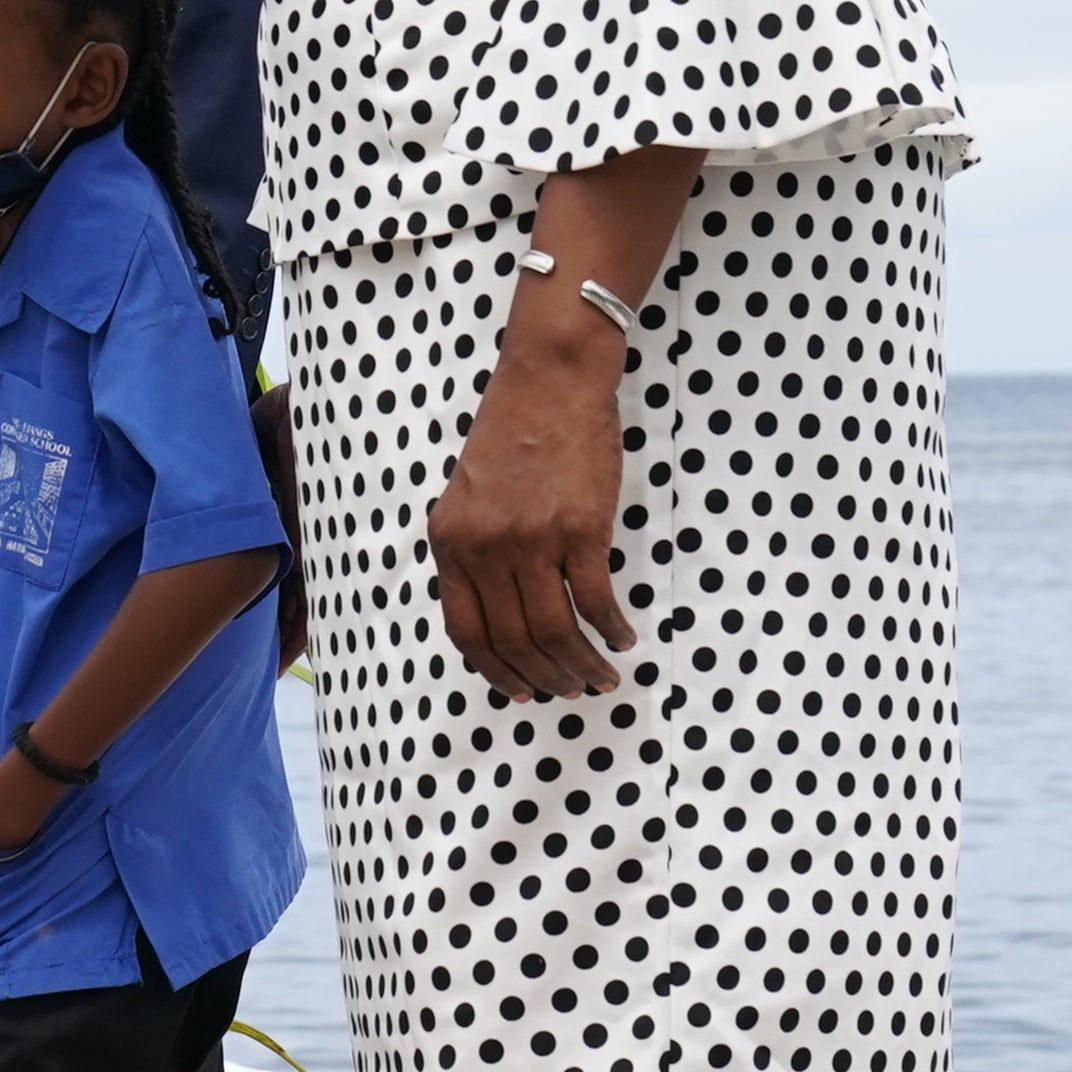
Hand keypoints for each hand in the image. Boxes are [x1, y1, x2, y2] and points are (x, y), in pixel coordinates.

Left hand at [428, 318, 637, 701]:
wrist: (549, 380)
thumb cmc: (513, 432)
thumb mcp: (469, 495)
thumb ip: (475, 548)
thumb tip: (500, 610)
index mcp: (449, 540)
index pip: (464, 630)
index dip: (494, 670)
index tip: (520, 691)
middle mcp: (483, 546)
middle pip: (514, 640)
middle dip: (546, 676)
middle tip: (572, 689)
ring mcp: (531, 539)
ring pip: (556, 631)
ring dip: (582, 664)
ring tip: (602, 676)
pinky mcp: (580, 529)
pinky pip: (595, 600)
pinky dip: (611, 629)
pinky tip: (623, 638)